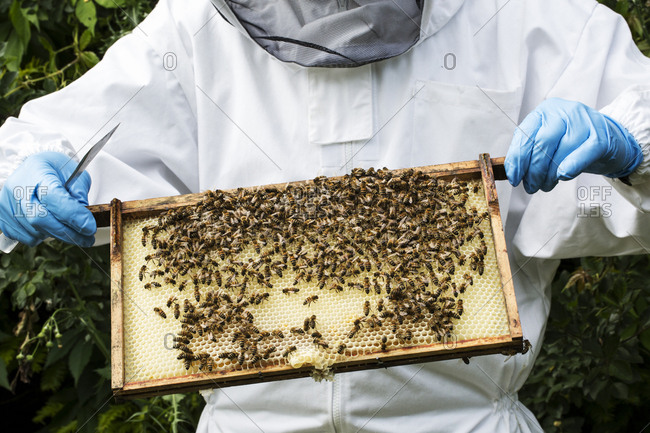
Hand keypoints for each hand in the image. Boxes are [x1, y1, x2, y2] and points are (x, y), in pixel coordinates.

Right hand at [0, 152, 95, 246]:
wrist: (33, 168)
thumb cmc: (55, 170)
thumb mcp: (75, 174)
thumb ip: (79, 194)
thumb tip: (83, 218)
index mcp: (36, 172)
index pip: (54, 198)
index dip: (73, 216)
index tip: (90, 227)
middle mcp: (17, 188)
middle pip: (41, 218)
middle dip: (68, 233)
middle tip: (87, 239)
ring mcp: (7, 203)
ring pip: (34, 231)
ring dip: (57, 235)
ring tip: (69, 229)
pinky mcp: (3, 217)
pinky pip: (25, 237)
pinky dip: (41, 236)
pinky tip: (50, 227)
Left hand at [505, 98, 642, 192]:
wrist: (612, 139)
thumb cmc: (574, 143)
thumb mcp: (549, 141)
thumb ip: (531, 150)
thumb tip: (512, 171)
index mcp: (544, 112)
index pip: (524, 135)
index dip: (516, 159)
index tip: (514, 177)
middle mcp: (563, 112)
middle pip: (541, 144)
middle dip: (532, 170)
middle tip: (530, 186)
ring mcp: (583, 121)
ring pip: (560, 151)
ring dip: (549, 174)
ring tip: (545, 185)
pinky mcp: (600, 135)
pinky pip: (583, 152)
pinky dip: (570, 166)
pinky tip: (563, 176)